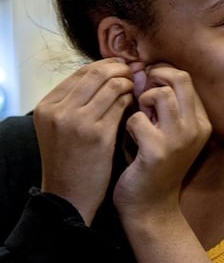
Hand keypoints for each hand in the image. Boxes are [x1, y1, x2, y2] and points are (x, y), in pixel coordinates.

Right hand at [33, 57, 134, 224]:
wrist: (69, 197)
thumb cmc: (71, 159)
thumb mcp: (61, 126)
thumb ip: (78, 100)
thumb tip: (109, 70)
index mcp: (47, 106)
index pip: (82, 72)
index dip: (106, 66)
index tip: (123, 67)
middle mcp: (59, 111)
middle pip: (97, 73)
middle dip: (120, 69)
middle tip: (136, 73)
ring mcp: (77, 122)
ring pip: (112, 85)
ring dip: (129, 83)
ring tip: (137, 88)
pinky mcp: (98, 135)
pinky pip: (122, 104)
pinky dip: (132, 99)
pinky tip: (137, 105)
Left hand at [113, 64, 210, 220]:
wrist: (150, 206)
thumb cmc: (153, 164)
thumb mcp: (167, 130)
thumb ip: (162, 104)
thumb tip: (143, 71)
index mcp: (201, 121)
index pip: (186, 78)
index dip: (162, 73)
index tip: (146, 80)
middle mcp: (197, 127)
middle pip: (179, 79)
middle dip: (154, 78)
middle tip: (140, 91)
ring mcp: (180, 139)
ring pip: (160, 94)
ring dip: (141, 101)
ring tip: (138, 117)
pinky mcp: (159, 150)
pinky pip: (137, 119)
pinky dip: (129, 125)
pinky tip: (131, 139)